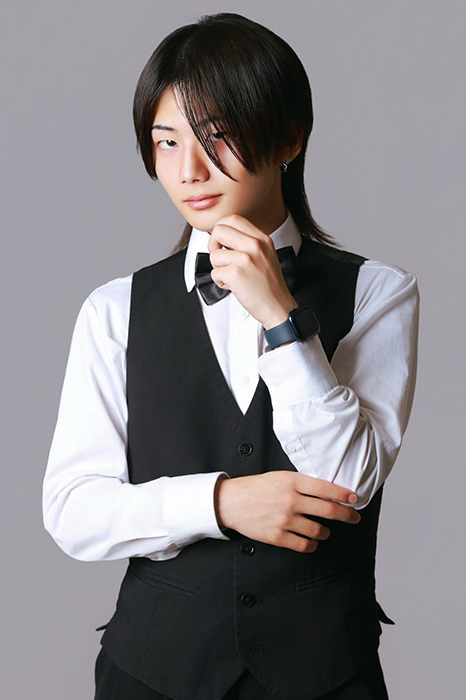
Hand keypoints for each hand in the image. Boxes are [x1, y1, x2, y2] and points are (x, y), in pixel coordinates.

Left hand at [208, 214, 296, 328]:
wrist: (278, 307)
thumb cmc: (269, 286)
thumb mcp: (264, 255)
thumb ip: (247, 242)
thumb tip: (221, 234)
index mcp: (262, 239)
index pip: (233, 219)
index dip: (222, 229)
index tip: (222, 243)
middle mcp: (255, 245)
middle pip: (219, 230)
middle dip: (213, 245)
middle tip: (221, 259)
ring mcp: (245, 259)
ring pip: (214, 255)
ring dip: (218, 268)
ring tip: (233, 277)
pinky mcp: (236, 274)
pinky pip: (214, 273)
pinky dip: (220, 282)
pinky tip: (234, 286)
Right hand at [215, 471, 360, 553]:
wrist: (231, 501)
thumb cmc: (255, 488)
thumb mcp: (280, 477)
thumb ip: (301, 483)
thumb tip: (326, 492)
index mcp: (292, 481)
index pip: (326, 488)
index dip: (344, 495)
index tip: (354, 499)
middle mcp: (290, 500)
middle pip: (328, 510)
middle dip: (347, 515)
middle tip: (354, 517)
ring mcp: (284, 519)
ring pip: (318, 530)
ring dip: (326, 532)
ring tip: (325, 531)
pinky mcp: (277, 536)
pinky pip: (304, 545)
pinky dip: (312, 545)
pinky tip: (312, 542)